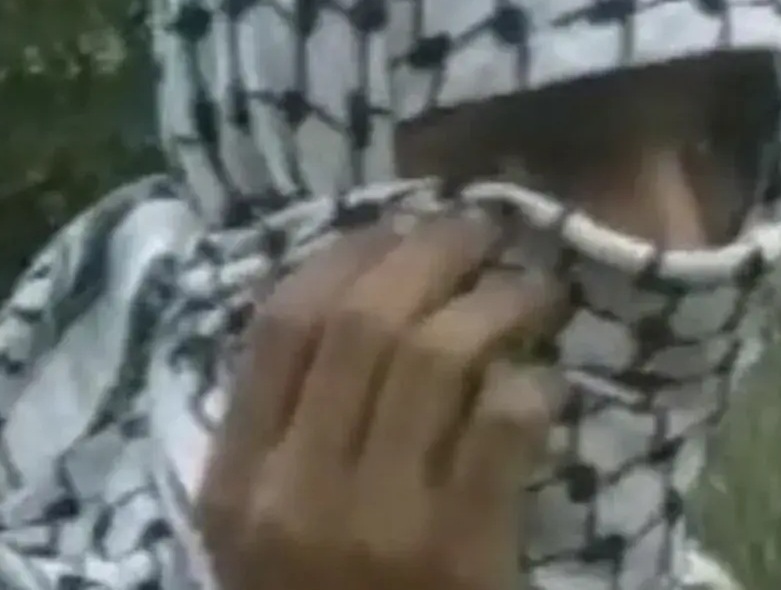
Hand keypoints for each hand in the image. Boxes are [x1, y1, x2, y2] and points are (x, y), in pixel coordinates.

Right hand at [197, 212, 567, 589]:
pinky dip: (531, 386)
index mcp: (237, 481)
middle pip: (365, 320)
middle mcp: (299, 493)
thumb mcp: (267, 529)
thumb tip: (359, 295)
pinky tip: (544, 385)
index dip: (348, 252)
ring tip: (532, 289)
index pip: (282, 324)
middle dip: (432, 253)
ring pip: (438, 355)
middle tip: (481, 231)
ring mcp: (384, 524)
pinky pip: (505, 425)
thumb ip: (288, 428)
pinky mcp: (466, 553)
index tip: (395, 227)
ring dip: (496, 302)